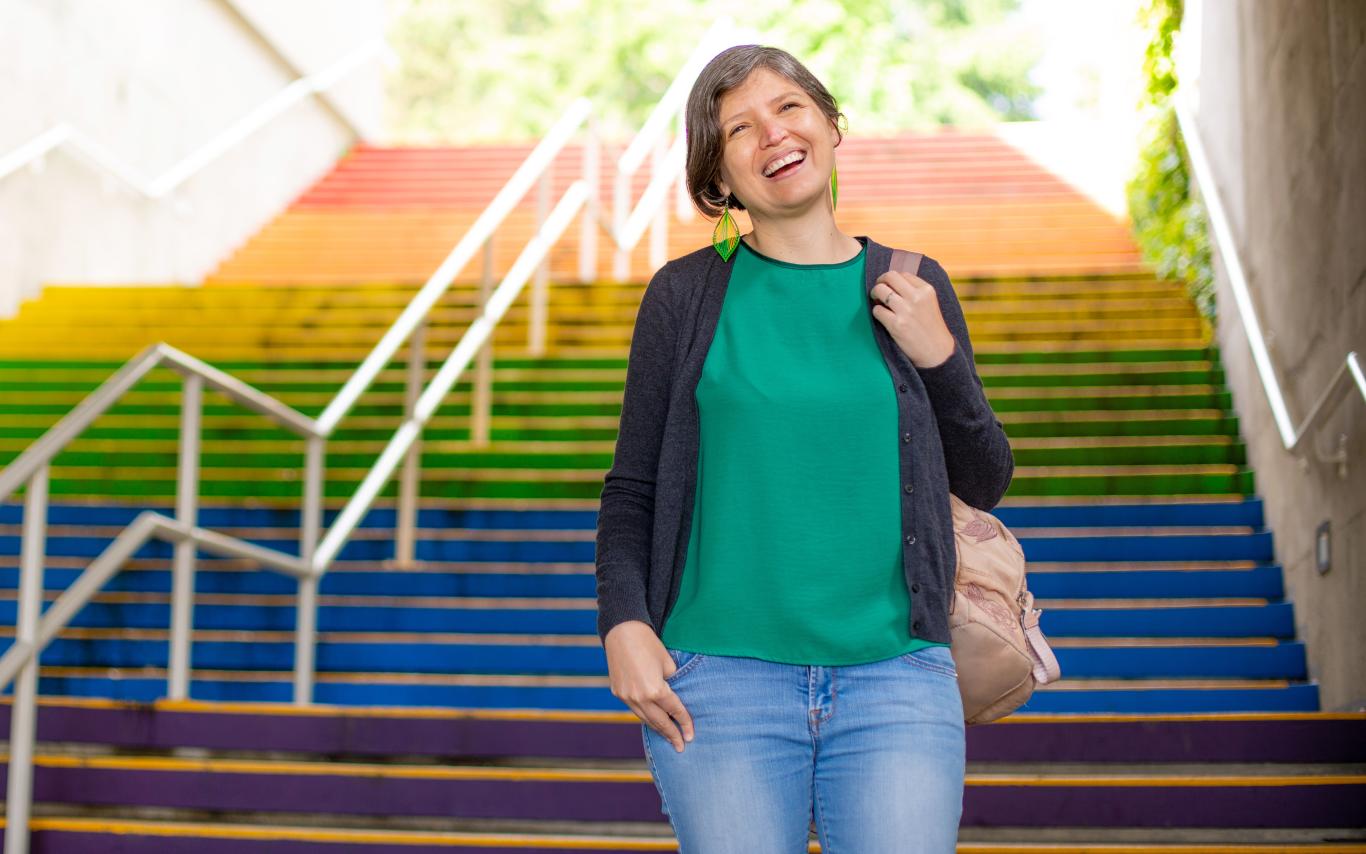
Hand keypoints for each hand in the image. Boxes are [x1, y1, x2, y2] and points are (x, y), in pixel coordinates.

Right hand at [604, 621, 694, 752]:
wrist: (622, 631)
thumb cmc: (648, 644)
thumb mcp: (668, 663)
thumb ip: (673, 683)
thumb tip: (675, 696)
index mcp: (655, 690)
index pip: (675, 711)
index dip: (685, 723)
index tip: (691, 735)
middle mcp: (639, 698)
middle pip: (659, 722)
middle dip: (671, 735)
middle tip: (681, 747)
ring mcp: (626, 697)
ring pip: (645, 719)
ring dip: (658, 729)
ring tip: (668, 738)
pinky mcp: (618, 693)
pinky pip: (635, 710)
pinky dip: (645, 717)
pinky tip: (652, 721)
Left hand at [869, 269, 956, 368]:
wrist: (937, 351)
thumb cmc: (931, 327)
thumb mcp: (930, 303)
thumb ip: (915, 291)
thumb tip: (891, 283)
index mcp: (926, 290)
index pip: (903, 274)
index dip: (893, 280)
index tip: (890, 287)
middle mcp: (916, 297)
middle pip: (889, 277)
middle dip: (880, 281)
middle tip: (878, 290)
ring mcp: (906, 310)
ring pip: (880, 290)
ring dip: (875, 295)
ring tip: (878, 302)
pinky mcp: (896, 324)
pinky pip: (877, 310)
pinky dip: (876, 312)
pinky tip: (883, 317)